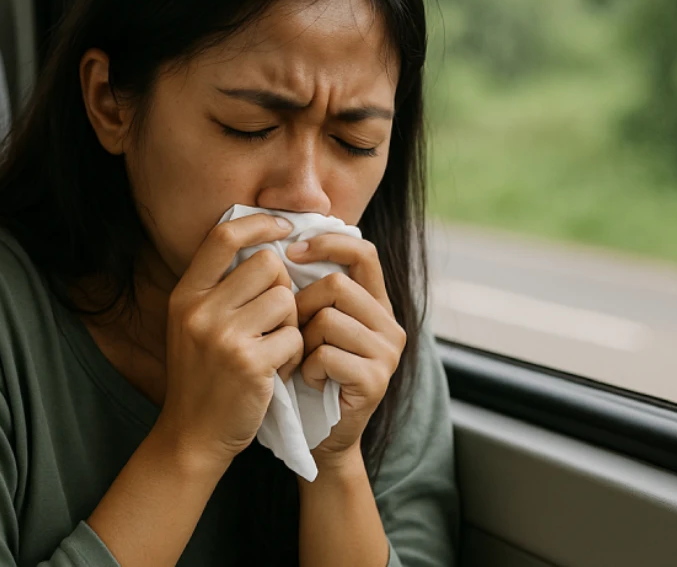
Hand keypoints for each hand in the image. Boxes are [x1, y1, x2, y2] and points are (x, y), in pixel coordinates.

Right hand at [155, 213, 304, 468]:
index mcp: (186, 295)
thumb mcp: (192, 325)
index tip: (284, 226)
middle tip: (275, 318)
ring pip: (285, 299)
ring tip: (275, 347)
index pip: (223, 236)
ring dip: (291, 323)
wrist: (192, 435)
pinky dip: (293, 354)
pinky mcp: (250, 364)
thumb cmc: (202, 377)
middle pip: (267, 264)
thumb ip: (219, 289)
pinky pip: (294, 337)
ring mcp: (223, 337)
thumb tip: (267, 247)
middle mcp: (200, 310)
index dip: (259, 223)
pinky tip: (276, 371)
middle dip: (282, 287)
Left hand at [288, 234, 405, 467]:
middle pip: (336, 285)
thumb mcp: (313, 325)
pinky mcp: (375, 380)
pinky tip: (310, 381)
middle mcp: (390, 325)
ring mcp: (387, 354)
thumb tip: (286, 242)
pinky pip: (326, 355)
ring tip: (303, 360)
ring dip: (302, 341)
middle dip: (301, 305)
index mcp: (377, 305)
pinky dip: (307, 368)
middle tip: (293, 333)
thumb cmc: (309, 373)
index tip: (291, 251)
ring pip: (328, 319)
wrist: (319, 434)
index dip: (328, 243)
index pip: (363, 252)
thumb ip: (314, 290)